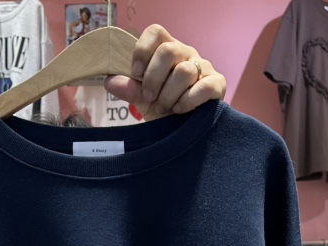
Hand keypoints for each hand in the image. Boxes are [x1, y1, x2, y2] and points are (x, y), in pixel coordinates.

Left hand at [104, 25, 225, 120]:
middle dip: (153, 78)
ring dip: (169, 94)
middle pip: (169, 51)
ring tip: (164, 107)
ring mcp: (203, 67)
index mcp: (166, 51)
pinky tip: (180, 110)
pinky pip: (204, 86)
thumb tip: (109, 81)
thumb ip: (130, 90)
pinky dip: (188, 100)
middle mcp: (186, 54)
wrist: (184, 131)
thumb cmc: (164, 110)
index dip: (143, 49)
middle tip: (149, 97)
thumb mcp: (143, 101)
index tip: (135, 72)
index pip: (155, 32)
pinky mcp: (217, 84)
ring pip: (184, 71)